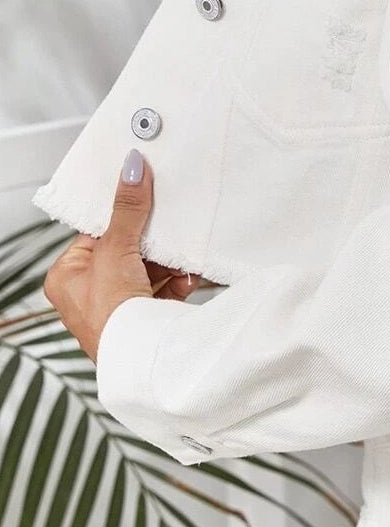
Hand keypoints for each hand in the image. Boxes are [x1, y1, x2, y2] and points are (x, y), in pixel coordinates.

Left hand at [42, 149, 207, 363]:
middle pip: (126, 249)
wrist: (140, 356)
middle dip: (152, 243)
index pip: (96, 233)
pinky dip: (178, 280)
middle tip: (166, 229)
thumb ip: (127, 210)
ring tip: (181, 257)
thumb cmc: (110, 315)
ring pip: (148, 269)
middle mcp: (88, 293)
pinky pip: (164, 288)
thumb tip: (132, 169)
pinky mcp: (144, 317)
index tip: (142, 197)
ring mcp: (117, 306)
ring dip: (169, 263)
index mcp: (66, 276)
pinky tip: (187, 277)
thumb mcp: (115, 250)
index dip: (121, 217)